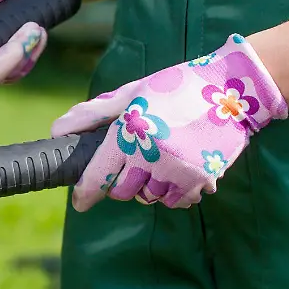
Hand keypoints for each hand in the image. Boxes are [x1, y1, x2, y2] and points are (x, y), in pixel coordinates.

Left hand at [51, 34, 288, 211]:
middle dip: (120, 182)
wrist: (231, 87)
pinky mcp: (203, 178)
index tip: (80, 202)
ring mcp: (179, 169)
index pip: (99, 175)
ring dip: (148, 186)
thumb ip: (92, 114)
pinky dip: (173, 192)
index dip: (85, 192)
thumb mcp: (130, 93)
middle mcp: (153, 154)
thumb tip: (56, 131)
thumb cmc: (173, 86)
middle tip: (130, 163)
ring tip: (157, 161)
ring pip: (150, 197)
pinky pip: (177, 200)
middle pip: (123, 191)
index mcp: (130, 131)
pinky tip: (177, 170)